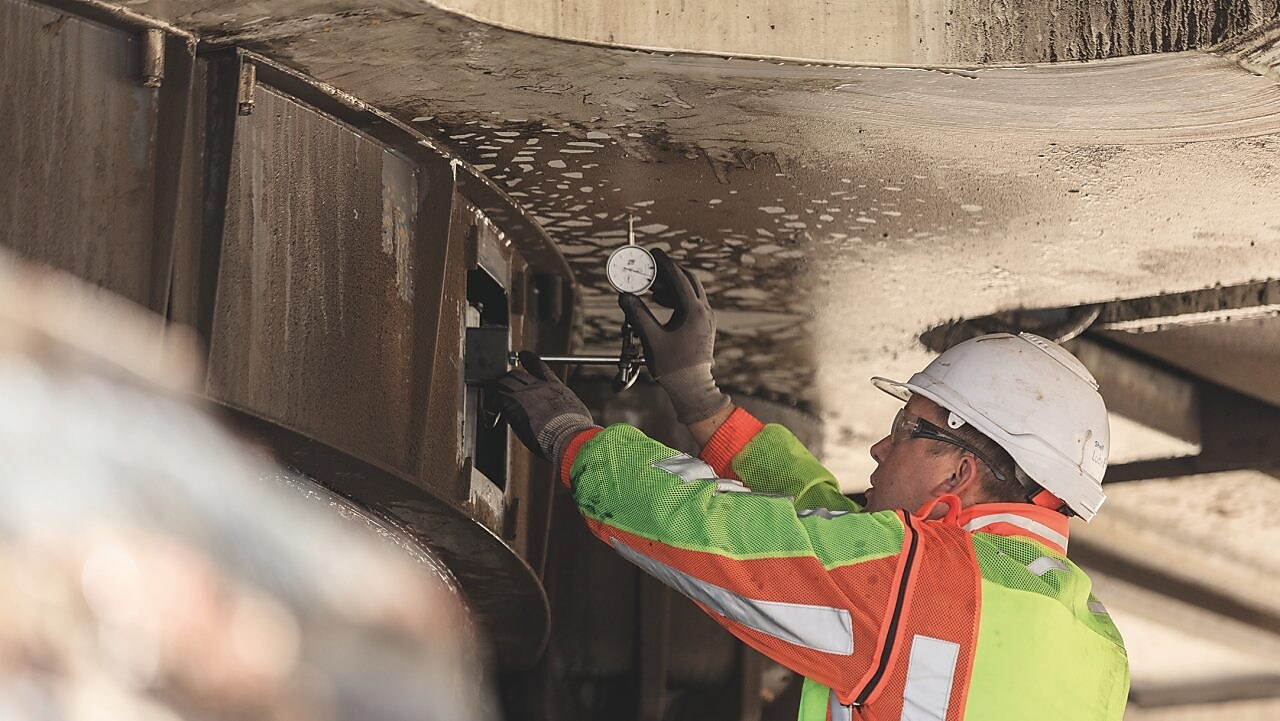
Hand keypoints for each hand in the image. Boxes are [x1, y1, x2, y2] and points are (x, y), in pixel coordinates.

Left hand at [488, 352, 596, 464]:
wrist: (570, 435)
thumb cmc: (576, 431)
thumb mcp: (577, 414)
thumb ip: (567, 411)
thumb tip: (571, 419)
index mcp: (556, 388)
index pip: (540, 366)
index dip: (529, 359)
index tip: (523, 356)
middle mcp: (539, 387)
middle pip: (516, 374)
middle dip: (507, 381)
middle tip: (501, 391)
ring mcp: (525, 394)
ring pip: (503, 383)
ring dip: (495, 392)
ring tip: (492, 404)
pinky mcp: (513, 404)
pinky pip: (494, 398)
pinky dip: (489, 407)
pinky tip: (490, 417)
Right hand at [617, 250, 728, 423]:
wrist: (693, 388)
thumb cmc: (673, 367)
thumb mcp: (651, 339)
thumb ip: (638, 314)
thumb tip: (624, 296)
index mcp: (694, 311)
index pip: (678, 278)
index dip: (664, 263)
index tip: (653, 252)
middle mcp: (704, 311)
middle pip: (687, 280)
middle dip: (668, 271)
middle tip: (650, 266)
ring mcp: (706, 318)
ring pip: (691, 291)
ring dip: (671, 285)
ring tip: (651, 287)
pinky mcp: (704, 325)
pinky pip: (692, 302)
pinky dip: (676, 297)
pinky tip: (660, 302)